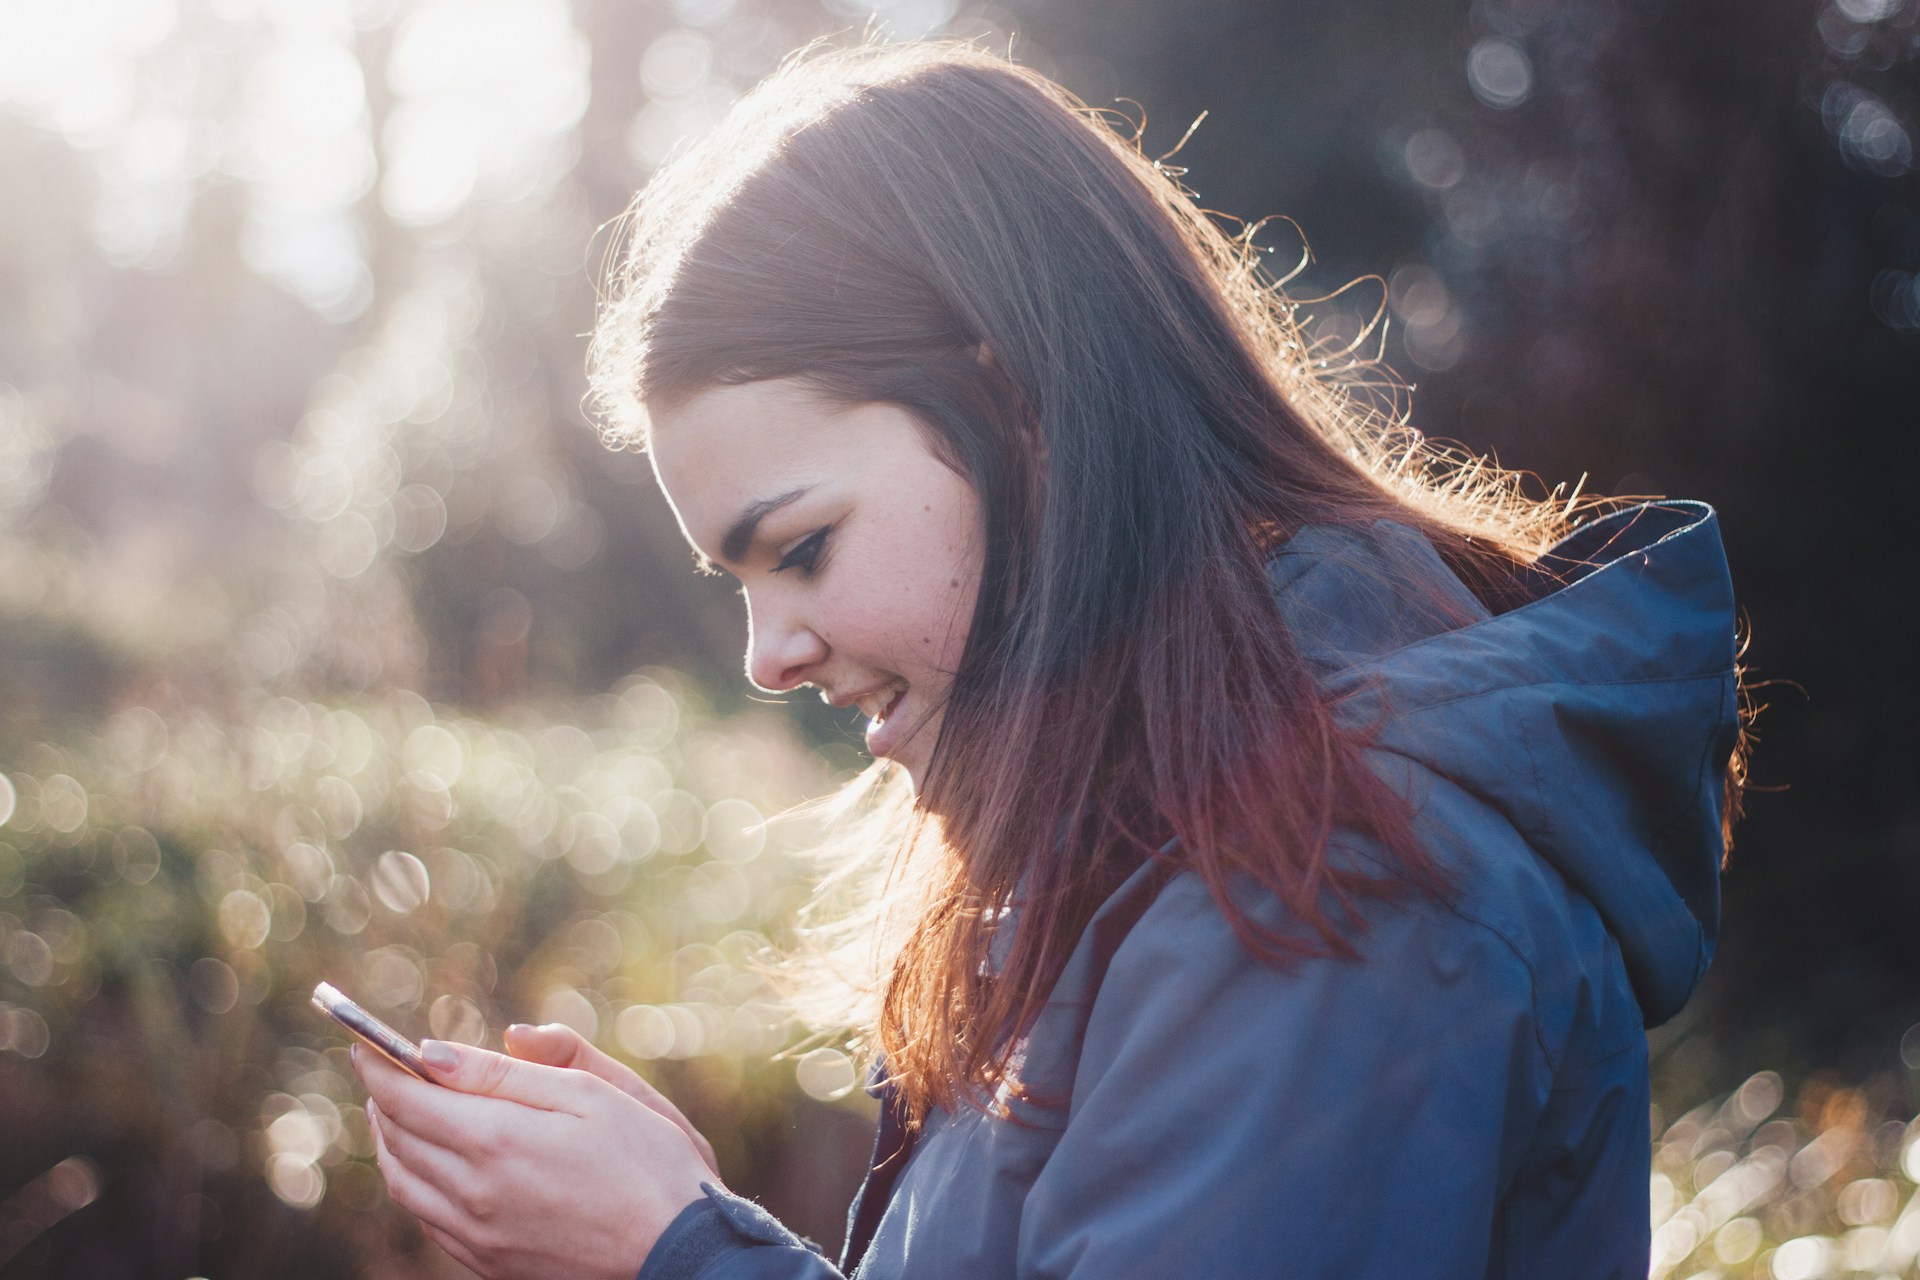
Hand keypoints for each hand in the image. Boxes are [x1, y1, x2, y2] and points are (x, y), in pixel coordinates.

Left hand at [354, 1037, 712, 1279]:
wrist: (679, 1251)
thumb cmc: (648, 1161)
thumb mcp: (591, 1094)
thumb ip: (510, 1071)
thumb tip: (435, 1052)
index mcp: (497, 1140)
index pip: (407, 1098)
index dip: (378, 1066)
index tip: (364, 1042)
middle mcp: (473, 1193)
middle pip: (397, 1139)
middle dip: (383, 1098)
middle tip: (381, 1070)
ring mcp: (478, 1235)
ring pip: (404, 1184)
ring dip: (390, 1142)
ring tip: (395, 1113)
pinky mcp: (490, 1264)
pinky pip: (428, 1220)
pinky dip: (413, 1184)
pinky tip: (429, 1166)